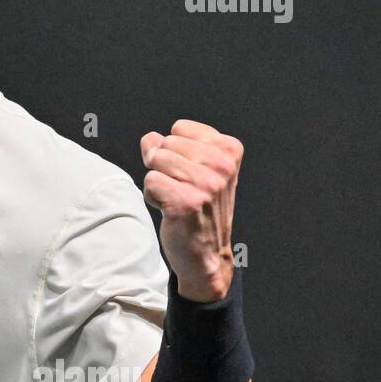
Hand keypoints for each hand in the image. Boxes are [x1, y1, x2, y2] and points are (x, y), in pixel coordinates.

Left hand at [140, 119, 243, 301]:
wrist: (206, 253)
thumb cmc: (199, 206)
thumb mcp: (196, 167)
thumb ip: (171, 145)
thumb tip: (150, 139)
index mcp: (230, 150)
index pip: (179, 129)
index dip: (176, 151)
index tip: (192, 174)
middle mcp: (222, 165)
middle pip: (165, 144)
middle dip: (164, 167)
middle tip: (184, 189)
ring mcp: (206, 184)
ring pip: (155, 161)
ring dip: (158, 182)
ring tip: (177, 199)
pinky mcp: (186, 202)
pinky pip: (150, 182)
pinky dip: (152, 197)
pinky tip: (171, 210)